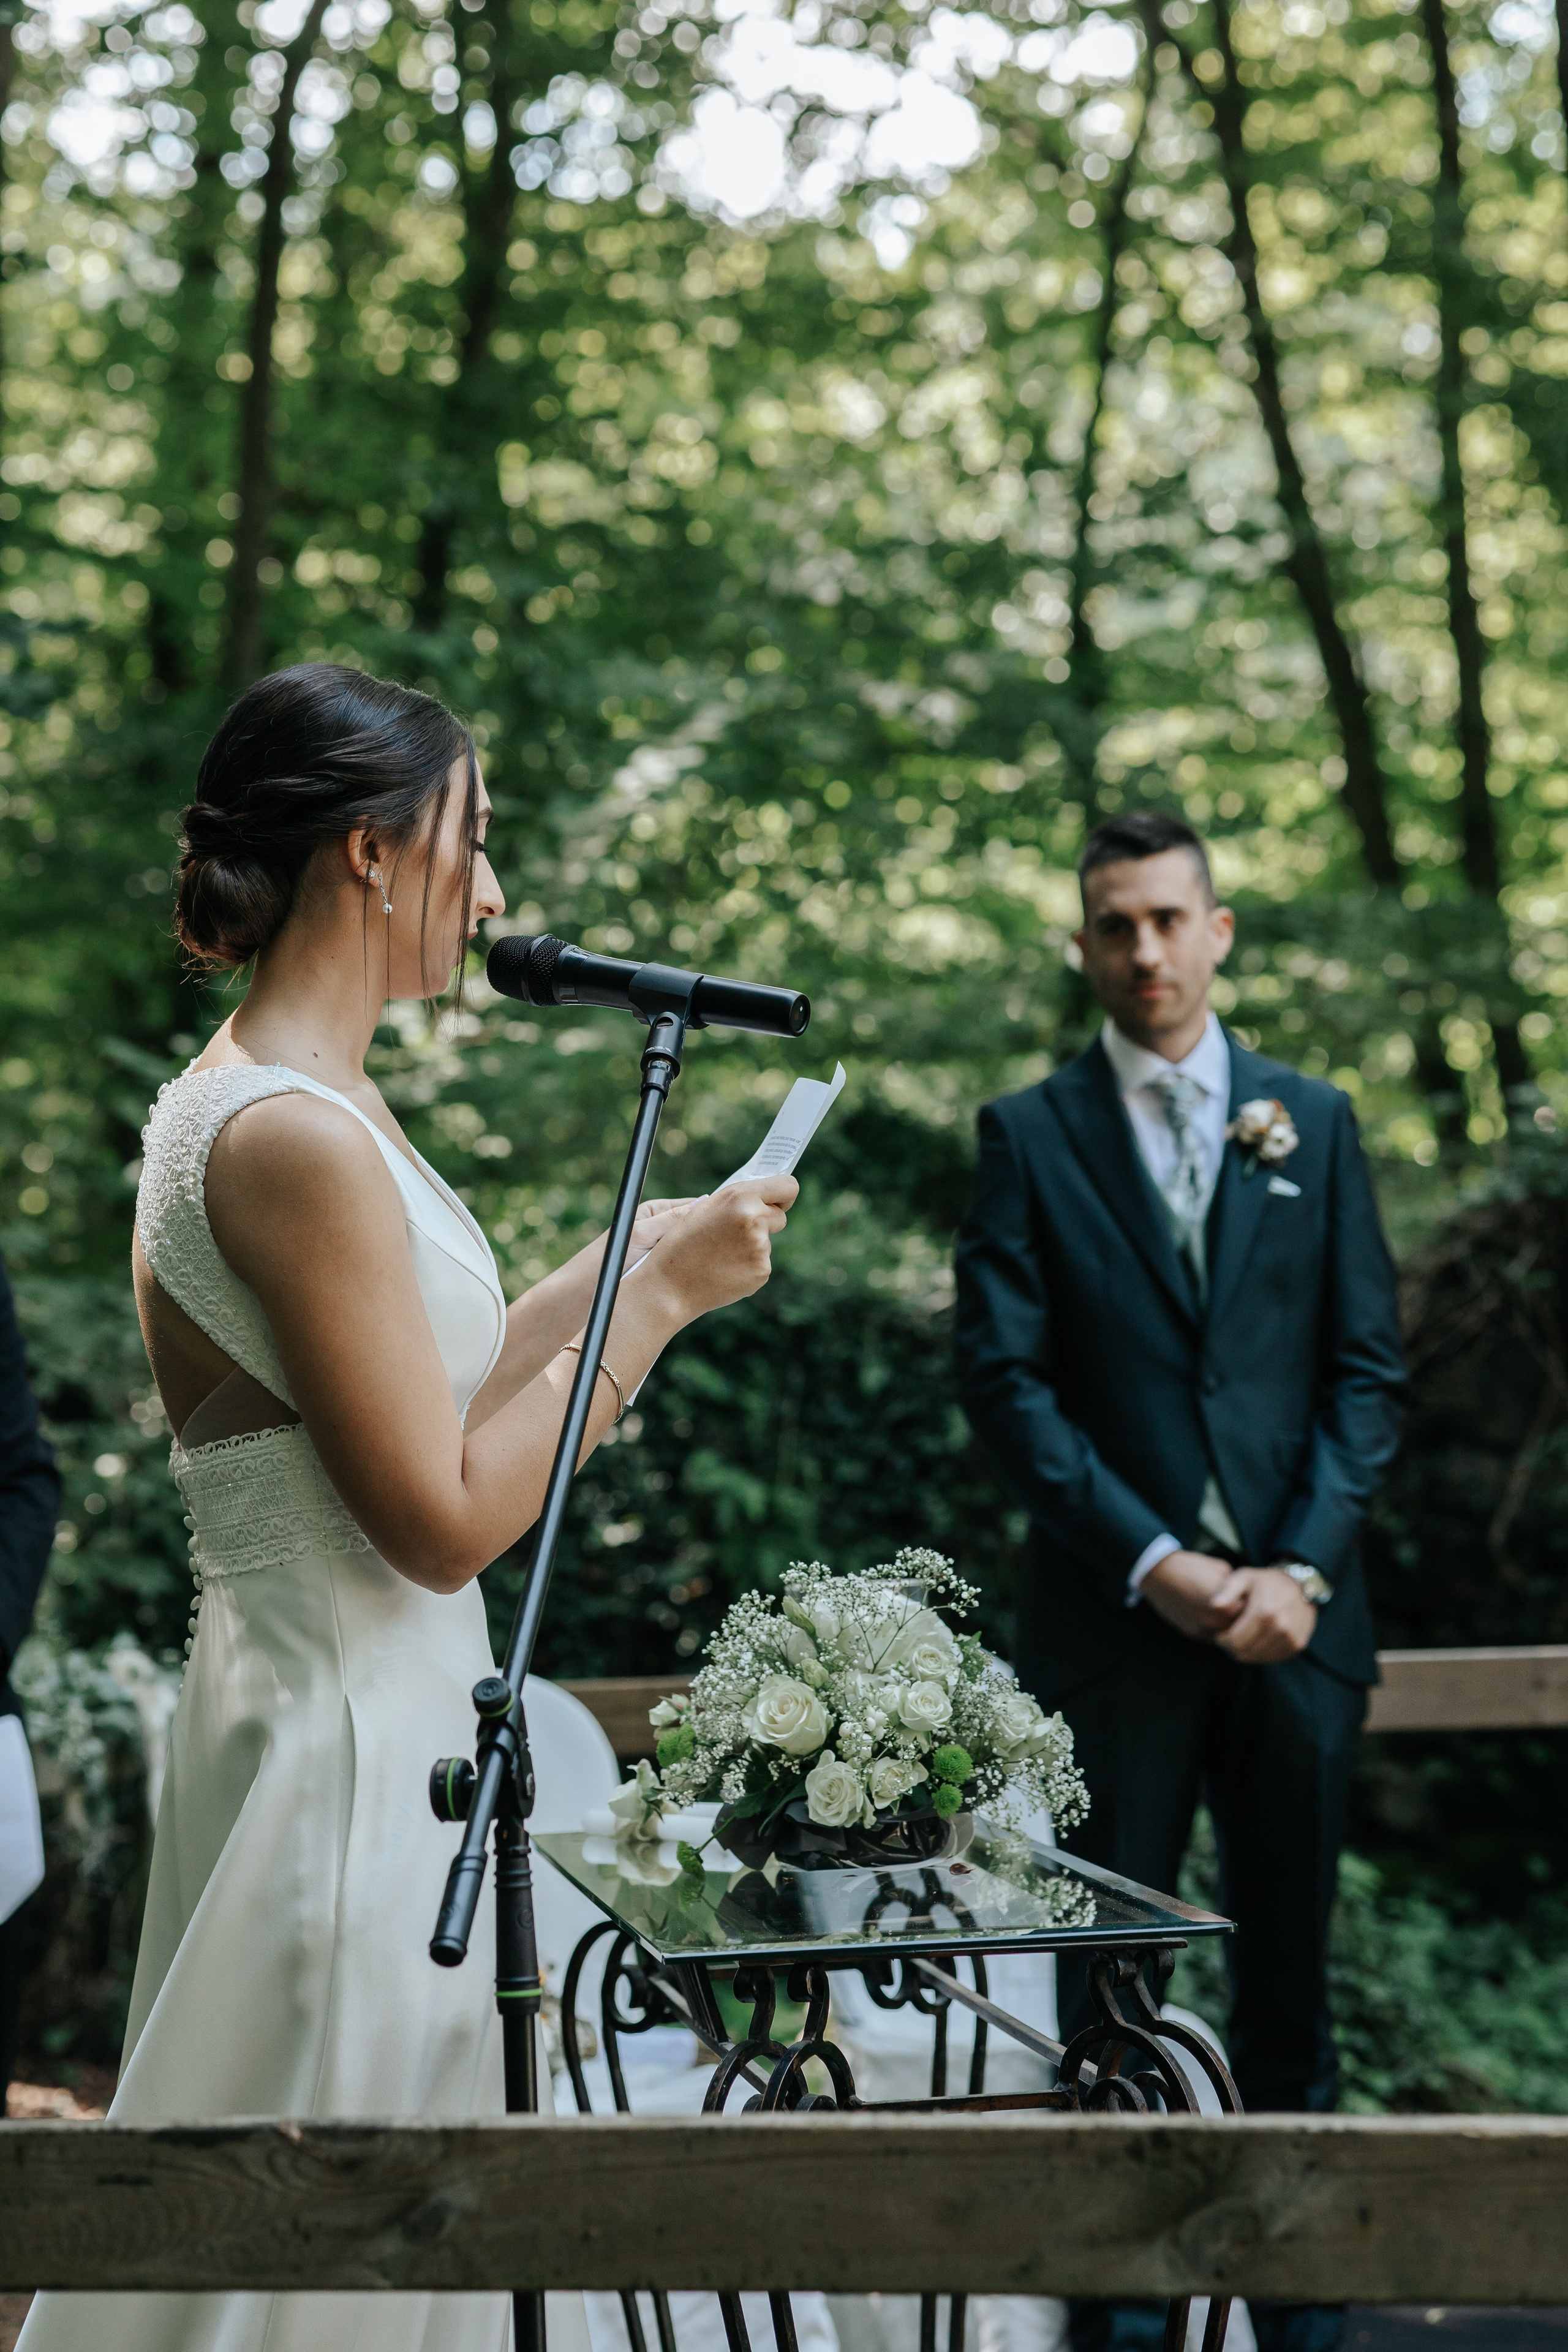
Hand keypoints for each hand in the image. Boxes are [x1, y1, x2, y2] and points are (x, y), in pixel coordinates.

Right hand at [642, 1175, 797, 1320]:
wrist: (669, 1287)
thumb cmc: (681, 1245)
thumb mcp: (704, 1209)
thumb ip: (737, 1200)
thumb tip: (761, 1198)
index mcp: (740, 1197)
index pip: (787, 1186)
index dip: (783, 1194)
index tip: (778, 1201)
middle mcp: (754, 1219)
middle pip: (779, 1216)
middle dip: (764, 1221)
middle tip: (735, 1232)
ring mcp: (760, 1248)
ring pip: (767, 1242)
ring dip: (751, 1246)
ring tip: (719, 1255)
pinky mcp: (762, 1272)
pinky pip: (761, 1263)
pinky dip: (747, 1266)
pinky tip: (724, 1270)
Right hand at [1140, 1549, 1249, 1641]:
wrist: (1160, 1575)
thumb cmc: (1192, 1567)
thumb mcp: (1222, 1571)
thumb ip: (1237, 1588)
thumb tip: (1247, 1596)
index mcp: (1229, 1606)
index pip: (1256, 1614)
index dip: (1259, 1606)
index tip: (1258, 1599)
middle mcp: (1218, 1623)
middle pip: (1245, 1629)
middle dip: (1248, 1620)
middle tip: (1248, 1609)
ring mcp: (1205, 1630)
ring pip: (1229, 1636)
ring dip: (1233, 1627)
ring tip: (1231, 1613)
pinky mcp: (1193, 1634)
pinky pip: (1214, 1637)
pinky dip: (1218, 1630)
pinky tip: (1216, 1616)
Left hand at [1211, 1567, 1316, 1663]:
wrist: (1302, 1586)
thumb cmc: (1266, 1581)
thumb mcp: (1245, 1577)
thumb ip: (1227, 1590)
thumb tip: (1213, 1605)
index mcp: (1264, 1611)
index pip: (1235, 1641)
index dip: (1222, 1641)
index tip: (1219, 1634)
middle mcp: (1280, 1627)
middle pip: (1245, 1652)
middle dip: (1232, 1648)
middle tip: (1228, 1638)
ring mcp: (1290, 1637)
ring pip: (1258, 1658)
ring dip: (1246, 1652)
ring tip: (1242, 1638)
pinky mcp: (1297, 1644)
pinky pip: (1272, 1658)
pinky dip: (1261, 1653)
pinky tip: (1256, 1640)